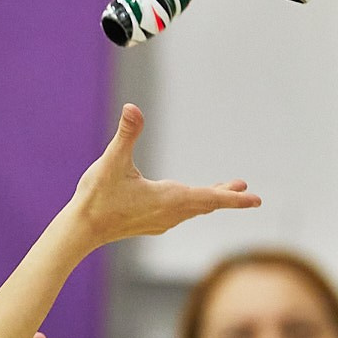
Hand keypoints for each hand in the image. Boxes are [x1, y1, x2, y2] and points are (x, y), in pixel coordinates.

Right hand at [67, 106, 258, 248]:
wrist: (80, 229)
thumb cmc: (97, 197)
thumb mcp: (112, 161)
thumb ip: (126, 134)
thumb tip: (132, 109)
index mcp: (168, 198)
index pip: (210, 198)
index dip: (234, 198)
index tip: (256, 200)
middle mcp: (169, 213)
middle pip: (206, 204)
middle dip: (226, 196)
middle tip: (247, 192)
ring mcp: (160, 221)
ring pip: (194, 210)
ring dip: (210, 199)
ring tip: (223, 191)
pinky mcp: (151, 224)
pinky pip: (181, 214)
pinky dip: (193, 205)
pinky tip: (188, 202)